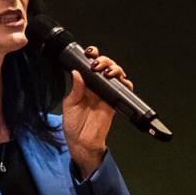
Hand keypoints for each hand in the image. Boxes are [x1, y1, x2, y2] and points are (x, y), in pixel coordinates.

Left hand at [62, 45, 133, 179]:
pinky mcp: (114, 103)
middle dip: (104, 60)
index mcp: (84, 84)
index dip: (93, 56)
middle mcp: (96, 87)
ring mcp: (106, 94)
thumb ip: (76, 89)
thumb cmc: (73, 124)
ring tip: (107, 72)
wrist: (81, 142)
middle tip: (96, 64)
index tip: (89, 53)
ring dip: (115, 68)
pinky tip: (119, 81)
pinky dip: (125, 83)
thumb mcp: (70, 104)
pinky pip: (125, 90)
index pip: (90, 65)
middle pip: (106, 66)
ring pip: (117, 75)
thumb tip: (77, 73)